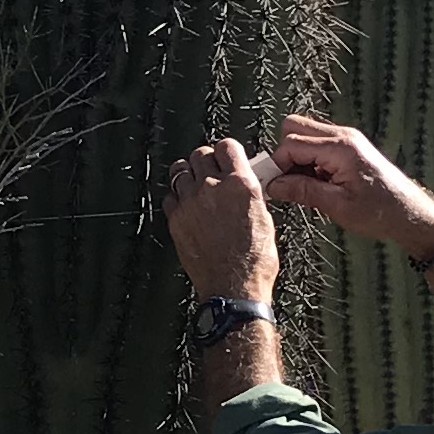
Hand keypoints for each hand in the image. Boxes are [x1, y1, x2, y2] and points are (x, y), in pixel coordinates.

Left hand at [165, 138, 279, 298]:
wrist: (234, 287)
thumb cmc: (254, 261)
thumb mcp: (264, 218)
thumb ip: (250, 194)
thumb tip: (244, 183)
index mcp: (241, 184)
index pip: (227, 146)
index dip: (226, 150)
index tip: (225, 156)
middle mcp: (213, 188)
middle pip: (200, 154)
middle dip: (206, 160)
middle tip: (211, 171)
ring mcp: (191, 203)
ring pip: (180, 170)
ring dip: (188, 174)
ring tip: (195, 185)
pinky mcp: (176, 219)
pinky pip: (169, 196)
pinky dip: (177, 198)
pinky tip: (186, 206)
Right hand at [263, 114, 433, 258]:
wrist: (410, 214)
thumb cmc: (380, 211)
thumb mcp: (337, 206)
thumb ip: (303, 191)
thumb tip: (274, 186)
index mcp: (340, 148)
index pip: (292, 143)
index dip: (278, 165)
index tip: (273, 186)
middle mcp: (343, 137)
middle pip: (295, 128)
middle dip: (285, 154)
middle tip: (288, 182)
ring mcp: (347, 140)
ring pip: (305, 136)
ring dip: (298, 159)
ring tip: (306, 187)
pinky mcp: (349, 148)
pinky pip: (318, 145)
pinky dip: (310, 161)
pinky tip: (318, 184)